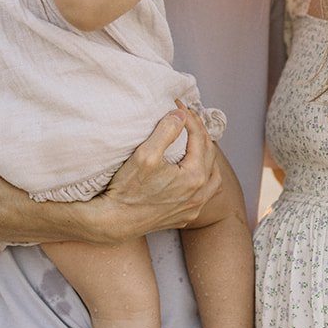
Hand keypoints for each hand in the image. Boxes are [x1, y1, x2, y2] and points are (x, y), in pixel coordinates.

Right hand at [76, 105, 219, 241]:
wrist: (114, 222)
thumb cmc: (128, 189)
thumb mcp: (145, 154)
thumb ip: (166, 131)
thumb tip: (181, 115)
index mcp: (195, 177)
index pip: (200, 138)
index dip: (190, 118)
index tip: (178, 105)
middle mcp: (199, 194)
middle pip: (210, 155)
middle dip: (199, 133)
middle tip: (186, 118)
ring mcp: (193, 208)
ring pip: (213, 177)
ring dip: (207, 157)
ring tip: (197, 143)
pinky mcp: (184, 216)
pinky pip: (203, 194)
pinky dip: (203, 178)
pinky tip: (192, 172)